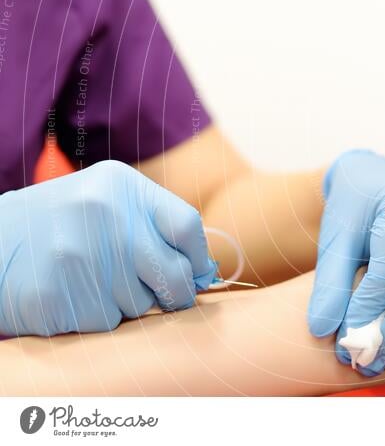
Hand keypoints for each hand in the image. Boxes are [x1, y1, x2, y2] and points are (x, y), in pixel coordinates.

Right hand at [0, 160, 217, 336]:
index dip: (196, 257)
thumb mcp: (107, 200)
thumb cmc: (65, 224)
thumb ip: (155, 224)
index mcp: (119, 185)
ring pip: (142, 304)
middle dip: (176, 292)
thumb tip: (204, 270)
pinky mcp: (55, 295)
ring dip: (129, 303)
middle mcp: (101, 214)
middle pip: (173, 272)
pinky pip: (108, 322)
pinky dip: (99, 317)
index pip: (186, 225)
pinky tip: (76, 296)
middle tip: (166, 296)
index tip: (193, 272)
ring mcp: (76, 255)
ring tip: (98, 282)